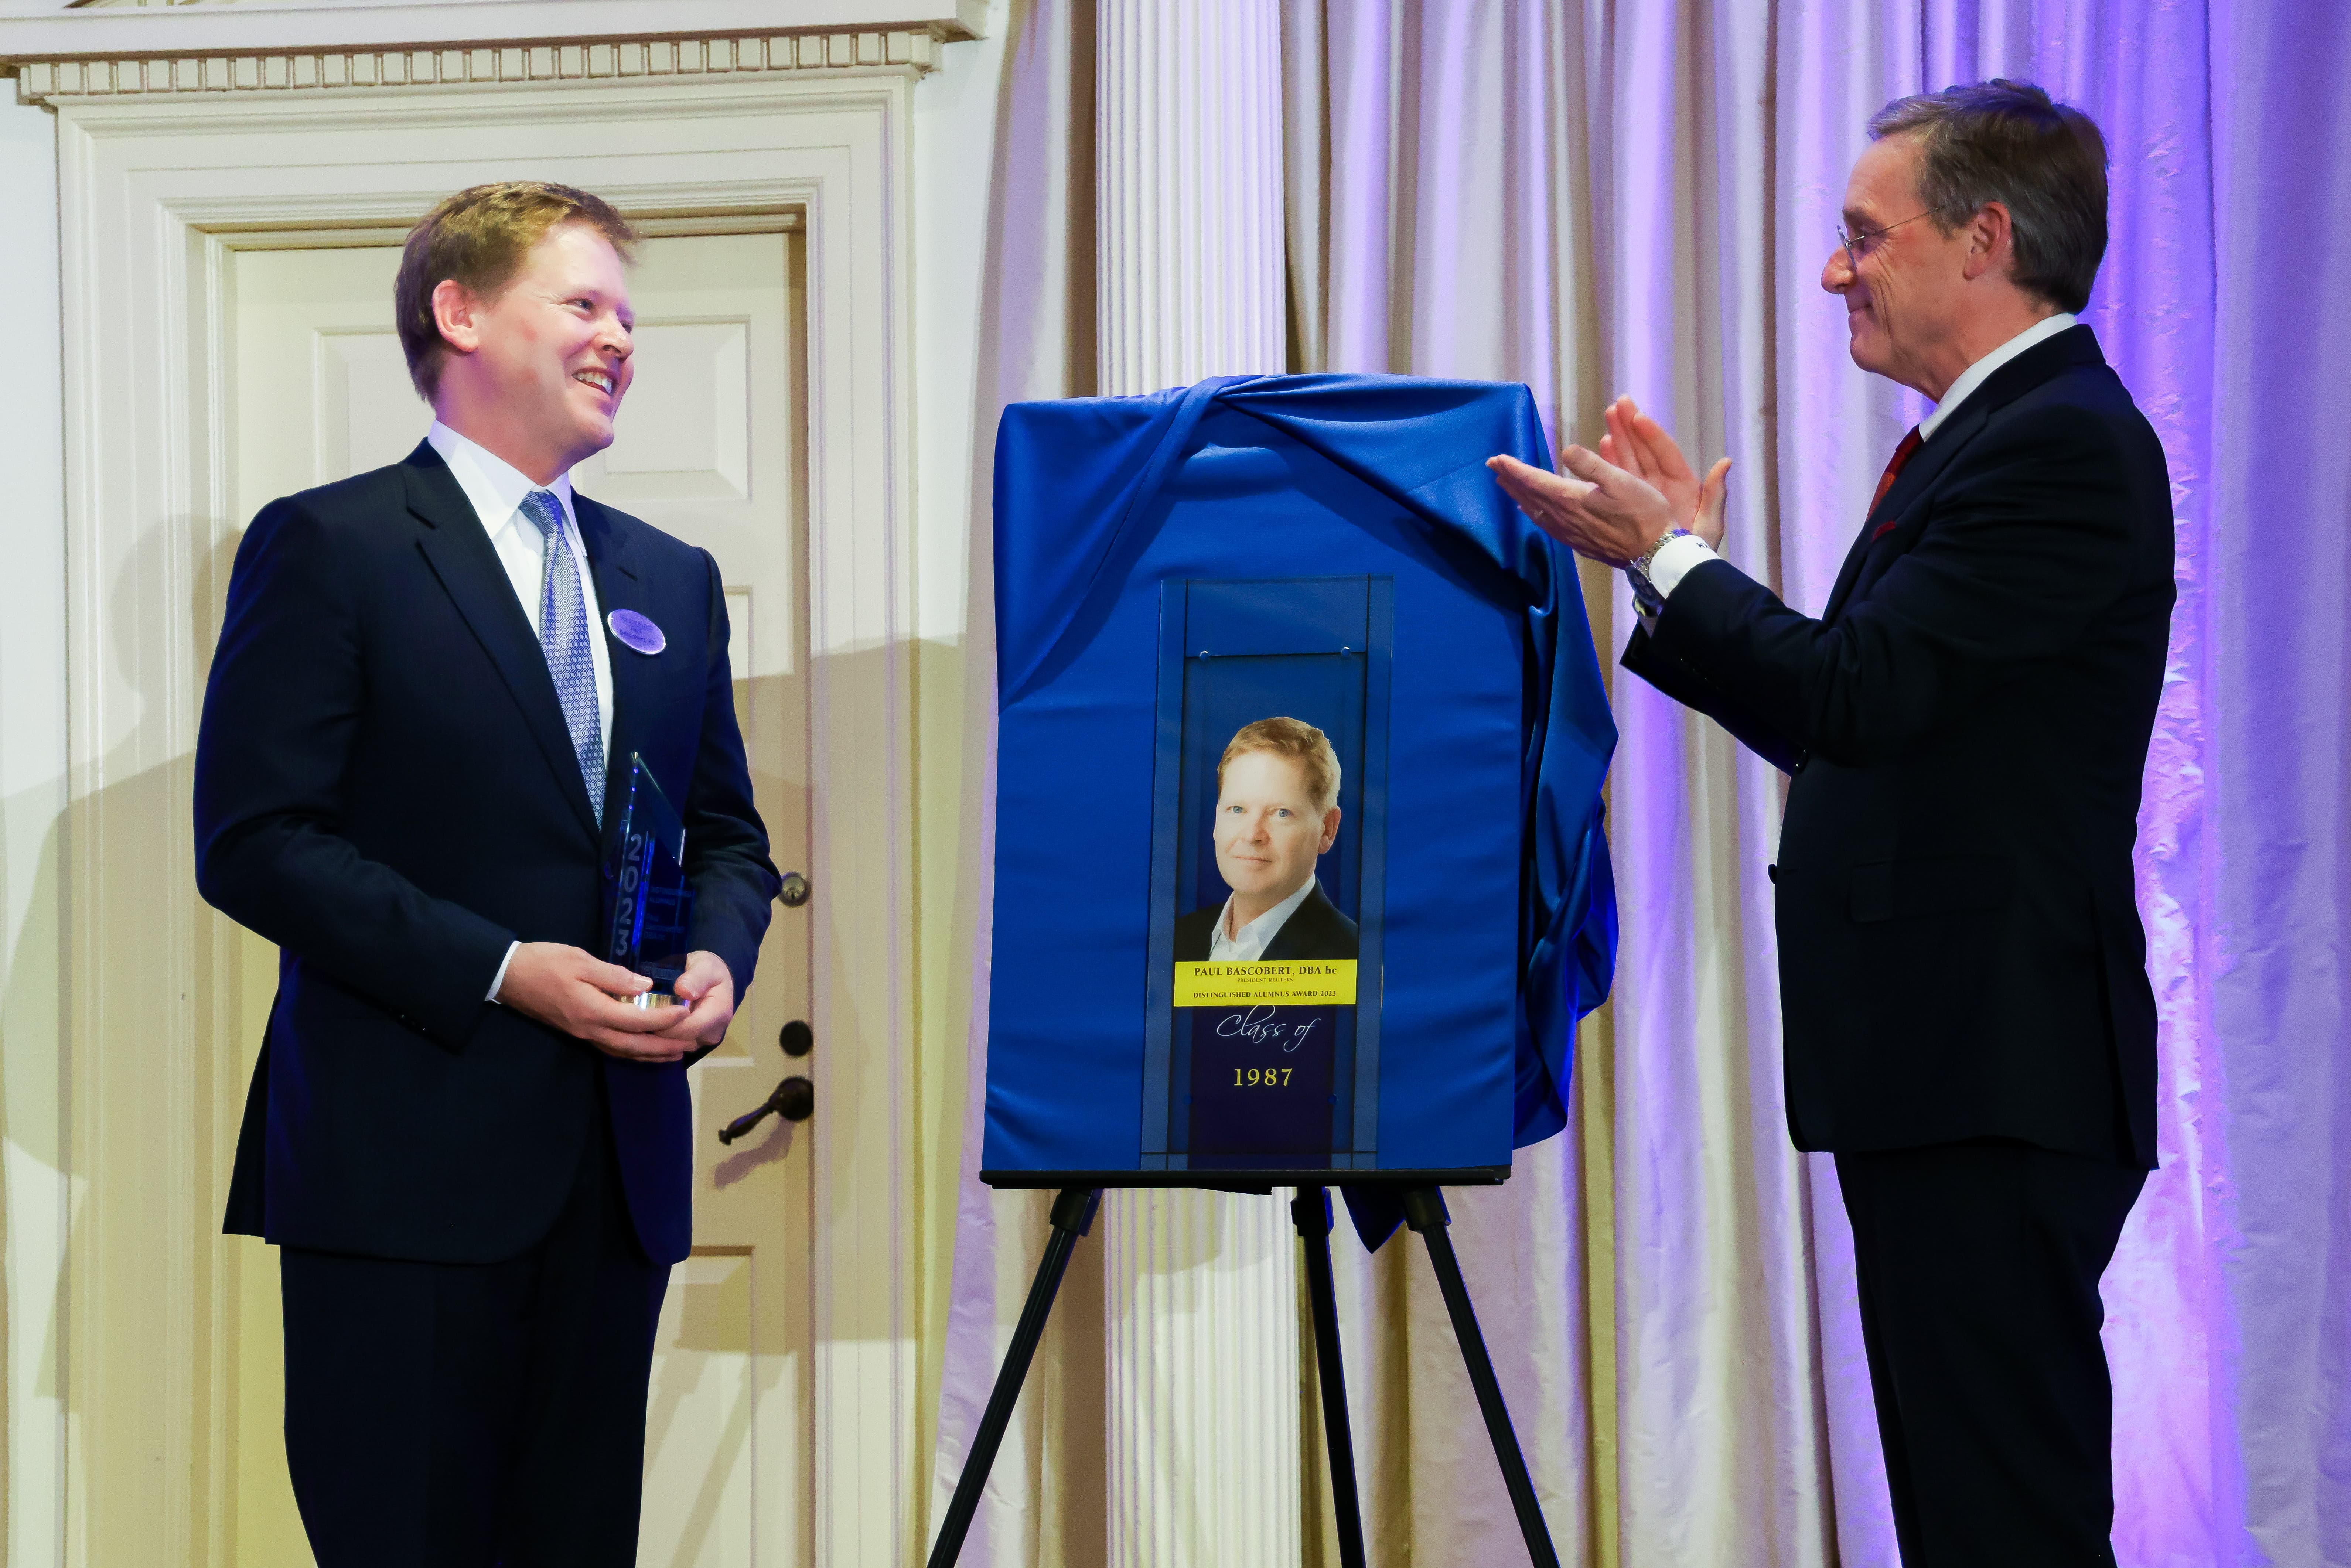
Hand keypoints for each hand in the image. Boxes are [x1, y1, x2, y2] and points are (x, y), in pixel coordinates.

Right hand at [495, 941, 691, 1062]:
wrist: (508, 976)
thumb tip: (646, 986)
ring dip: (651, 1053)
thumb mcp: (580, 960)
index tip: (687, 1013)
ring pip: (624, 1051)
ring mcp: (583, 1034)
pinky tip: (645, 1048)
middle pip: (634, 1045)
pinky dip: (633, 1051)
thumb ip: (614, 975)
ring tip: (677, 1052)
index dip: (664, 1019)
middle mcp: (590, 1029)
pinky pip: (612, 1048)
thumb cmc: (544, 963)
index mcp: (592, 1010)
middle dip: (665, 1046)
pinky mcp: (578, 1032)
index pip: (637, 1020)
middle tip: (692, 1043)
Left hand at [647, 950, 735, 1050]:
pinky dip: (658, 1039)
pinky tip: (648, 1025)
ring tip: (641, 1019)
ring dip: (656, 1036)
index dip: (666, 1022)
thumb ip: (695, 978)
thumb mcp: (704, 966)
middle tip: (637, 1016)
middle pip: (680, 1041)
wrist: (713, 981)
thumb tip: (684, 991)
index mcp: (720, 1013)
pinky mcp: (692, 1045)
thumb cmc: (707, 970)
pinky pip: (672, 1048)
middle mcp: (713, 1033)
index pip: (690, 1027)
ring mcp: (702, 1041)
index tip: (646, 1010)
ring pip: (674, 1047)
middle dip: (657, 1030)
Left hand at [1485, 445, 1674, 567]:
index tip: (1496, 459)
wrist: (1654, 553)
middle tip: (1493, 466)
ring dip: (1519, 496)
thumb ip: (1591, 465)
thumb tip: (1566, 451)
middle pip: (1529, 496)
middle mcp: (1563, 518)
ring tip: (1507, 486)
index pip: (1534, 481)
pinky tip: (1532, 512)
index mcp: (1571, 499)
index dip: (1514, 469)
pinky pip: (1546, 526)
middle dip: (1510, 480)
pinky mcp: (1578, 543)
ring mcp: (1569, 533)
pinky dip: (1534, 514)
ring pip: (1535, 512)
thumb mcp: (1621, 480)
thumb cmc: (1643, 513)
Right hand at [1597, 394, 1731, 550]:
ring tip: (1609, 416)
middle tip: (1619, 404)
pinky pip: (1620, 478)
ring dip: (1620, 438)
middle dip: (1632, 427)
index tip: (1638, 416)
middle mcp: (1662, 485)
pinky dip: (1612, 462)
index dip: (1652, 434)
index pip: (1666, 453)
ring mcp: (1645, 493)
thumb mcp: (1711, 522)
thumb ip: (1716, 493)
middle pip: (1645, 450)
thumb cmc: (1696, 548)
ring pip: (1630, 460)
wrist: (1674, 571)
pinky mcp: (1631, 502)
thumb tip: (1725, 462)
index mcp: (1683, 486)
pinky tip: (1603, 446)